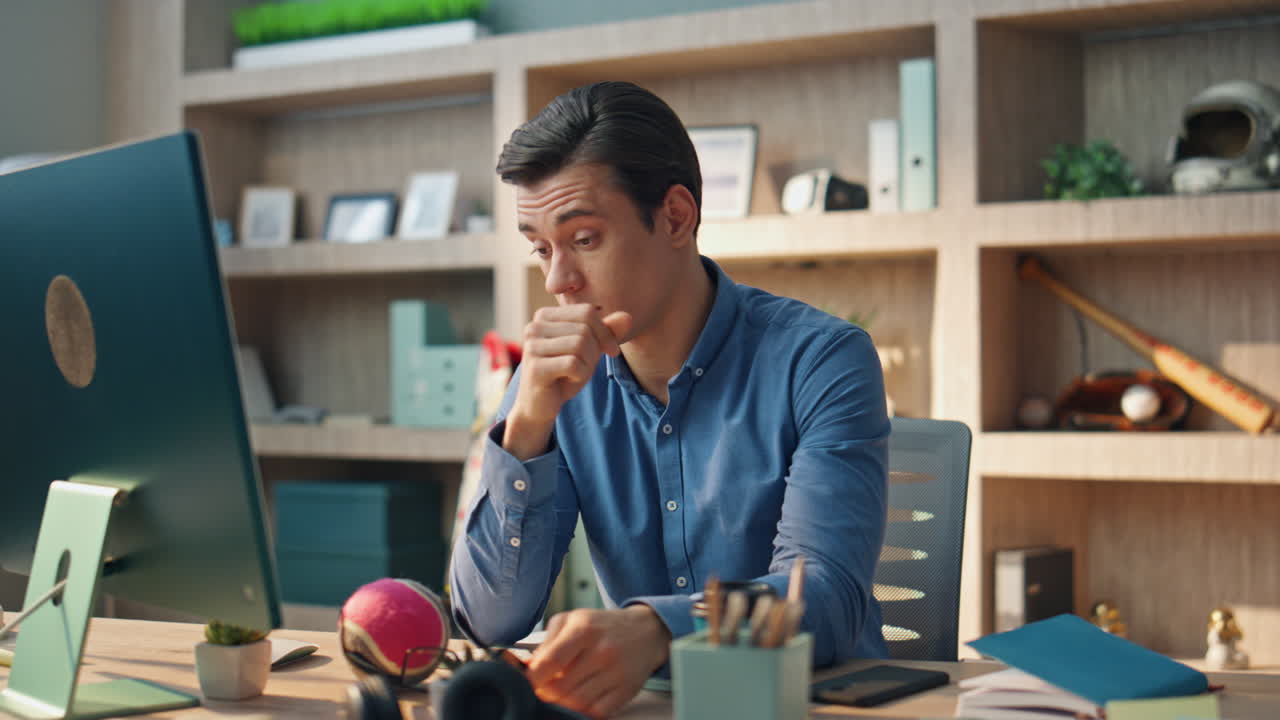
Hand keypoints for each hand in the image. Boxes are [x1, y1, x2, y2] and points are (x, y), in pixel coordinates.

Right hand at [504, 304, 631, 459]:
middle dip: (595, 351)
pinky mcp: (535, 368)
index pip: (587, 312)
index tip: (611, 350)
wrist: (541, 405)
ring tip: (574, 373)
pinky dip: (580, 375)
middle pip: (585, 329)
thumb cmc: (564, 373)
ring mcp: (532, 347)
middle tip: (585, 366)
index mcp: (545, 316)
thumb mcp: (590, 349)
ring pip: (580, 344)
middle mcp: (534, 327)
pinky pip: (573, 364)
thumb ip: (607, 331)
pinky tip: (569, 381)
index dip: (606, 332)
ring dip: (587, 364)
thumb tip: (627, 317)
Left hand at [526, 605, 670, 718]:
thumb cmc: (601, 626)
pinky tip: (581, 698)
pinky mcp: (627, 690)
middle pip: (560, 688)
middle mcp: (602, 651)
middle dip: (545, 692)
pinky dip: (583, 710)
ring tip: (562, 692)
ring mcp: (616, 673)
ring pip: (576, 704)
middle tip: (544, 688)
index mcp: (584, 629)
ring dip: (563, 703)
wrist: (646, 631)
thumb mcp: (572, 619)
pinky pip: (597, 712)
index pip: (550, 662)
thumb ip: (547, 641)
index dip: (533, 678)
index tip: (529, 681)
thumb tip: (529, 668)